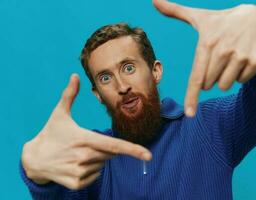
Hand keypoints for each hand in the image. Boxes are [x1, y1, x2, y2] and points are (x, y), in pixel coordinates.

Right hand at [21, 74, 151, 189]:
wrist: (34, 160)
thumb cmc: (50, 133)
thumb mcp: (59, 113)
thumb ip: (69, 95)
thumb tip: (74, 75)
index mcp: (83, 139)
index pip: (114, 146)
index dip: (133, 150)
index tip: (148, 155)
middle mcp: (83, 157)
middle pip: (110, 153)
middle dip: (105, 147)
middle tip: (86, 143)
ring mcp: (79, 172)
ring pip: (103, 164)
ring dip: (97, 158)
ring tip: (78, 153)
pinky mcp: (76, 183)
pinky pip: (95, 176)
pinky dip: (91, 170)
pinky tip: (76, 164)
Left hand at [153, 0, 255, 116]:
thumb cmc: (220, 21)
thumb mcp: (199, 16)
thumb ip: (175, 11)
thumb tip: (153, 0)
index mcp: (206, 44)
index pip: (196, 77)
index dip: (192, 97)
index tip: (189, 114)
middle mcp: (223, 51)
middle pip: (209, 84)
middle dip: (211, 76)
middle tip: (218, 58)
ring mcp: (240, 56)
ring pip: (224, 85)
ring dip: (224, 77)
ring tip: (229, 58)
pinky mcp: (255, 61)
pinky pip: (241, 81)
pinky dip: (239, 75)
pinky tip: (241, 58)